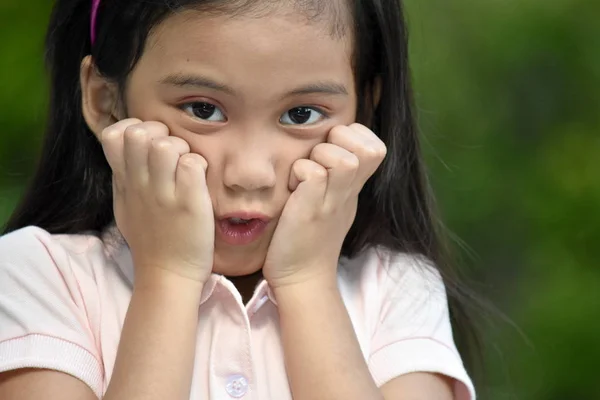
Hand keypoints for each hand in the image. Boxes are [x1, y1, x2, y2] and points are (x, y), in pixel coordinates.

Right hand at [100, 119, 214, 284]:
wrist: (167, 274)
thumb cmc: (151, 239)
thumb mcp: (126, 205)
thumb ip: (125, 175)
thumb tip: (126, 146)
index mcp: (125, 183)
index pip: (114, 134)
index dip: (134, 128)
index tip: (148, 144)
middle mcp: (141, 185)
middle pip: (140, 133)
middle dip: (161, 133)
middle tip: (173, 153)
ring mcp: (165, 194)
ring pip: (166, 145)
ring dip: (182, 148)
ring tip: (186, 167)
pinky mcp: (190, 203)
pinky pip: (192, 164)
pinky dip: (199, 166)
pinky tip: (199, 180)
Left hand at [263, 123, 385, 287]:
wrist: (301, 277)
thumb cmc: (310, 237)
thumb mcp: (334, 203)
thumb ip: (337, 177)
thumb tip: (330, 148)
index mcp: (353, 189)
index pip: (376, 147)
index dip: (356, 136)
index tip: (333, 149)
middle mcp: (347, 193)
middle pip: (369, 149)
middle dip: (341, 140)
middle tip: (318, 158)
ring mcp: (331, 202)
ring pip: (344, 160)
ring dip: (320, 156)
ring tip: (304, 175)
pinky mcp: (309, 210)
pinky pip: (311, 174)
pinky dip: (298, 174)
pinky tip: (291, 190)